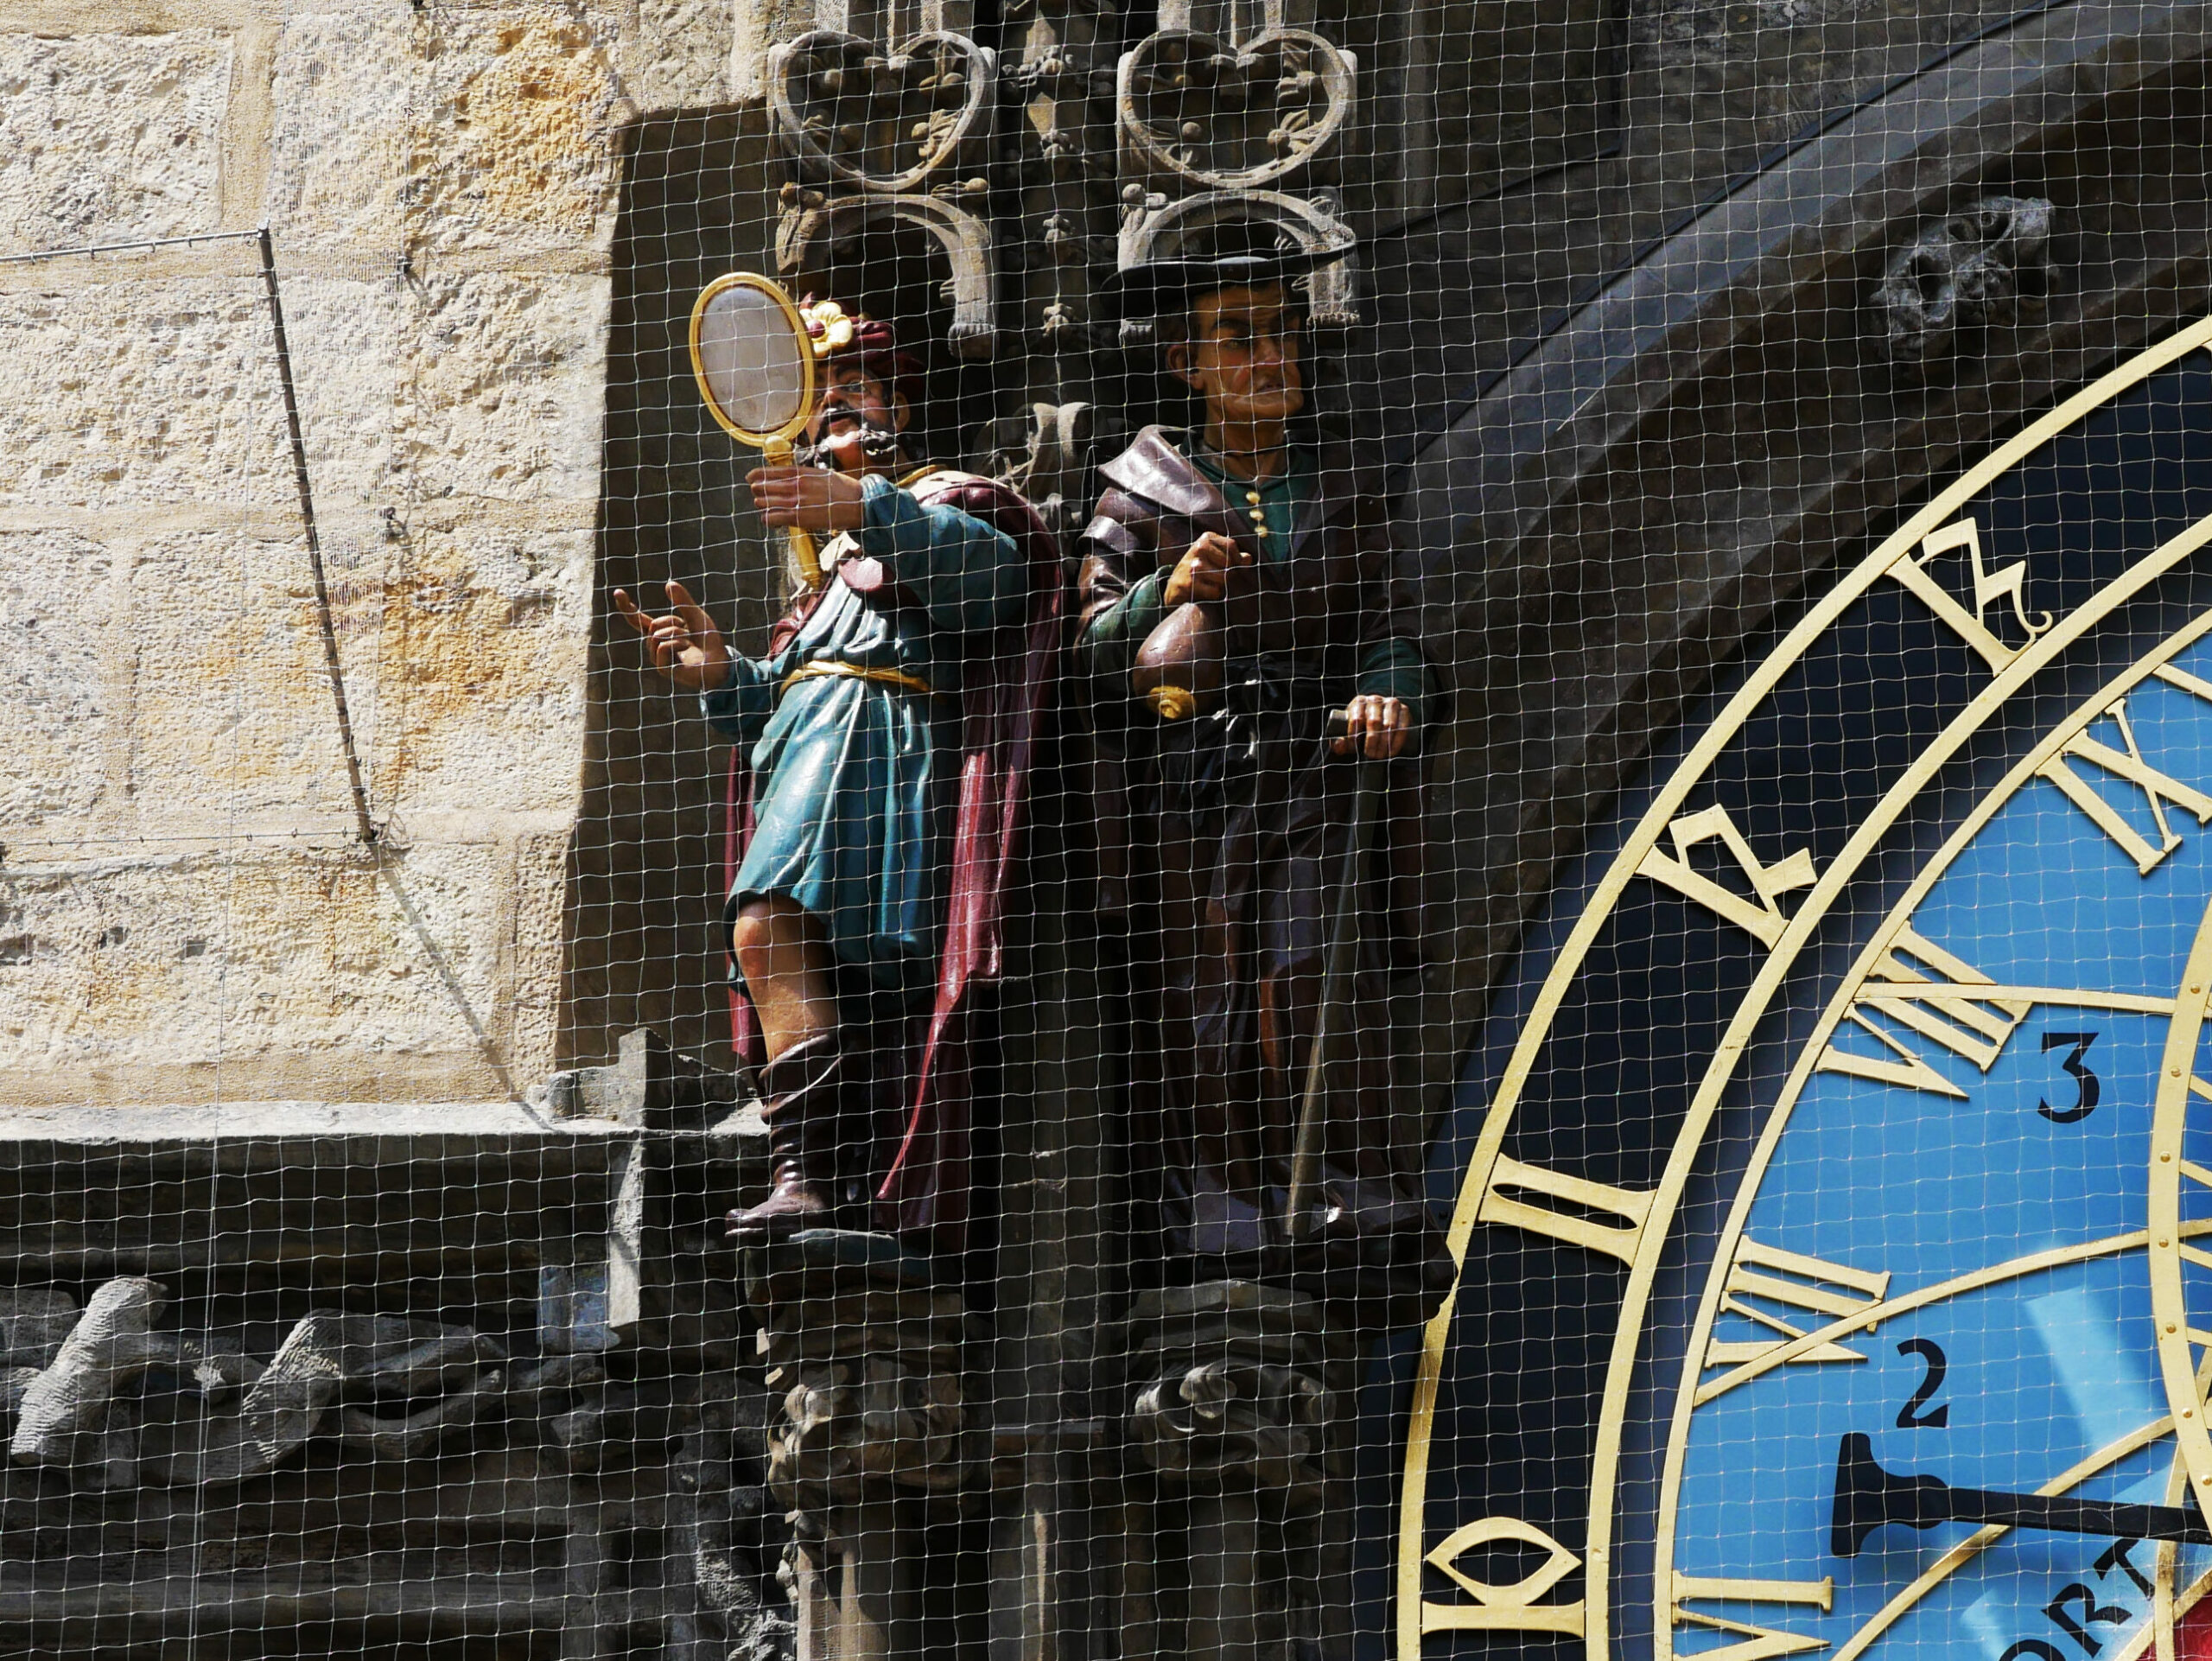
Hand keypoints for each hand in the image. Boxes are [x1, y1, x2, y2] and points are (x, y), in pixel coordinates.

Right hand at [613, 579, 730, 692]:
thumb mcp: (696, 616)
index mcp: (661, 633)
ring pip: (656, 636)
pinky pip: (662, 647)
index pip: (638, 620)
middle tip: (687, 630)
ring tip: (689, 641)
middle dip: (671, 622)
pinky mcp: (663, 669)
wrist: (720, 661)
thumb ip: (683, 601)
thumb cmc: (709, 641)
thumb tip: (669, 583)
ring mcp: (658, 658)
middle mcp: (657, 646)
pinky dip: (676, 643)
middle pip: (652, 626)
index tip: (617, 592)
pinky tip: (687, 647)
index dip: (627, 608)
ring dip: (676, 633)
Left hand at [749, 465, 867, 533]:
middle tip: (757, 492)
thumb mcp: (821, 474)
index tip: (750, 477)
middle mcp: (796, 485)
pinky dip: (768, 517)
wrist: (857, 504)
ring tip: (762, 504)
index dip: (757, 475)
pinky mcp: (799, 518)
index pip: (770, 472)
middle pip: (764, 486)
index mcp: (801, 473)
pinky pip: (773, 517)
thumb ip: (803, 475)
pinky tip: (768, 518)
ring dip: (762, 503)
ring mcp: (796, 502)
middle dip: (758, 489)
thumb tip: (789, 476)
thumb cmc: (841, 489)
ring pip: (766, 501)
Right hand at [1163, 531, 1248, 606]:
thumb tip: (1248, 558)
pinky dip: (1214, 595)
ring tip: (1212, 585)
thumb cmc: (1202, 571)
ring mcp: (1192, 565)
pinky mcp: (1189, 583)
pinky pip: (1215, 591)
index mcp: (1206, 538)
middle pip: (1229, 563)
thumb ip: (1235, 557)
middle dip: (1230, 574)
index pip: (1232, 546)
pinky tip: (1206, 593)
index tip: (1234, 568)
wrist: (1176, 587)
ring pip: (1224, 577)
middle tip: (1221, 579)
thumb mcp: (1216, 558)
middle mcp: (1198, 548)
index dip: (1238, 560)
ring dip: (1222, 585)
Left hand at [1333, 694, 1412, 758]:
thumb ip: (1339, 742)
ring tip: (1380, 756)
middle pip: (1374, 722)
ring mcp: (1391, 703)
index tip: (1354, 751)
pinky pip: (1402, 727)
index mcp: (1359, 702)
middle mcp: (1375, 699)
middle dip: (1372, 742)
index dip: (1355, 737)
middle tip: (1371, 756)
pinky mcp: (1404, 710)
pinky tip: (1392, 752)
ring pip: (1389, 725)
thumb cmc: (1360, 730)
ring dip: (1385, 743)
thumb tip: (1340, 745)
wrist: (1381, 721)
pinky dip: (1397, 742)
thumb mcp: (1347, 735)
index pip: (1356, 719)